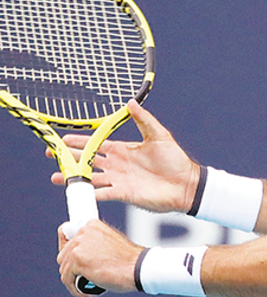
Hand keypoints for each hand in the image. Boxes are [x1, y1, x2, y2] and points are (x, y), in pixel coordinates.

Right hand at [50, 100, 200, 212]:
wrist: (186, 184)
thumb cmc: (175, 160)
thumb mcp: (159, 136)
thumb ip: (144, 120)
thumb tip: (131, 102)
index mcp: (123, 150)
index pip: (96, 144)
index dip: (79, 142)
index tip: (62, 139)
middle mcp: (117, 165)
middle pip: (87, 161)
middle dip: (69, 158)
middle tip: (51, 155)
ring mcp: (119, 180)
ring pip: (90, 178)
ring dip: (74, 178)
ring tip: (56, 178)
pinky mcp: (123, 194)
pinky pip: (102, 194)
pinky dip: (90, 194)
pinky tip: (77, 192)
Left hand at [57, 221, 141, 296]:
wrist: (138, 267)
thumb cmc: (128, 261)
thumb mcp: (109, 244)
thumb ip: (93, 244)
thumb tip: (78, 256)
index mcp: (91, 225)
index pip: (66, 233)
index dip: (69, 250)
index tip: (74, 261)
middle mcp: (83, 232)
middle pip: (63, 254)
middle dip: (72, 268)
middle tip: (85, 277)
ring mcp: (79, 245)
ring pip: (64, 268)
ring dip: (73, 280)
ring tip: (88, 286)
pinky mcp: (77, 260)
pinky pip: (67, 279)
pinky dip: (74, 289)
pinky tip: (86, 293)